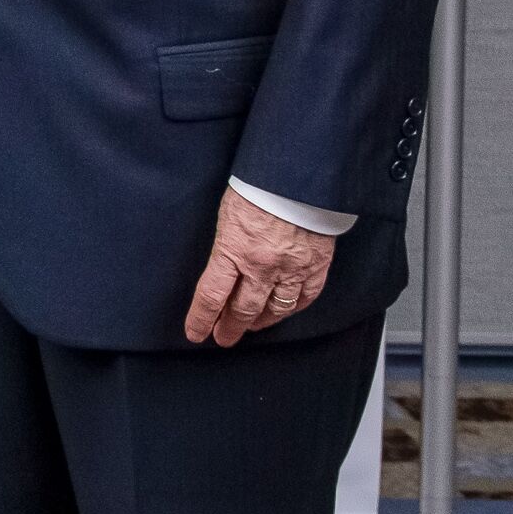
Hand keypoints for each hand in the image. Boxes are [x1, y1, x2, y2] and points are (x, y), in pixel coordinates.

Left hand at [182, 184, 334, 345]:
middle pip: (243, 309)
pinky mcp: (316, 265)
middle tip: (223, 338)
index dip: (201, 319)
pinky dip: (293, 308)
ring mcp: (292, 269)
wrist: (298, 176)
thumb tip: (223, 269)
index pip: (211, 296)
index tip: (196, 333)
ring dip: (261, 322)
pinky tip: (284, 311)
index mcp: (233, 251)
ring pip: (275, 309)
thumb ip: (226, 247)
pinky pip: (305, 297)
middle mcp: (262, 266)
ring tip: (252, 326)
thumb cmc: (258, 188)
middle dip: (231, 327)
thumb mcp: (228, 216)